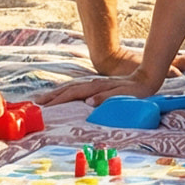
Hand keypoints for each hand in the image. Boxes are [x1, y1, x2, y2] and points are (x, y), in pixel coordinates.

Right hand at [37, 71, 157, 108]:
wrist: (147, 77)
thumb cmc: (136, 91)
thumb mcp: (123, 96)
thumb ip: (105, 98)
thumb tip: (88, 102)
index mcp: (97, 87)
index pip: (73, 93)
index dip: (58, 100)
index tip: (45, 106)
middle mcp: (93, 83)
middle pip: (68, 89)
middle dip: (52, 95)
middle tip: (37, 103)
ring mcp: (95, 83)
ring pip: (71, 87)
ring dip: (57, 93)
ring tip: (44, 98)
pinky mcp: (98, 85)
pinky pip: (77, 88)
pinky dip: (66, 91)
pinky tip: (63, 95)